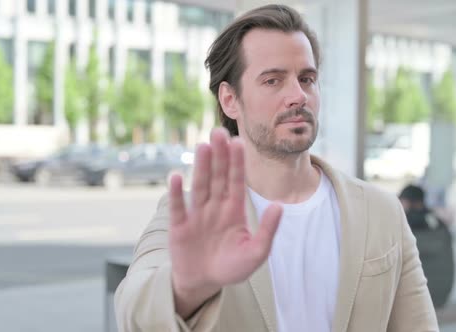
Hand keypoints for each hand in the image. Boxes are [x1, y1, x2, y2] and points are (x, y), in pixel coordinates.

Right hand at [168, 128, 282, 316]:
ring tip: (203, 146)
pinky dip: (177, 193)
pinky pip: (178, 208)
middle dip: (219, 155)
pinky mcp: (179, 227)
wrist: (204, 283)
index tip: (239, 142)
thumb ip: (268, 230)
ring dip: (201, 167)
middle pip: (218, 177)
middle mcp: (215, 206)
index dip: (237, 162)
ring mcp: (197, 214)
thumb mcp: (256, 253)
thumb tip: (280, 206)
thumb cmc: (232, 267)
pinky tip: (176, 176)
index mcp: (234, 209)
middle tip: (219, 131)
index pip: (236, 181)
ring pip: (200, 186)